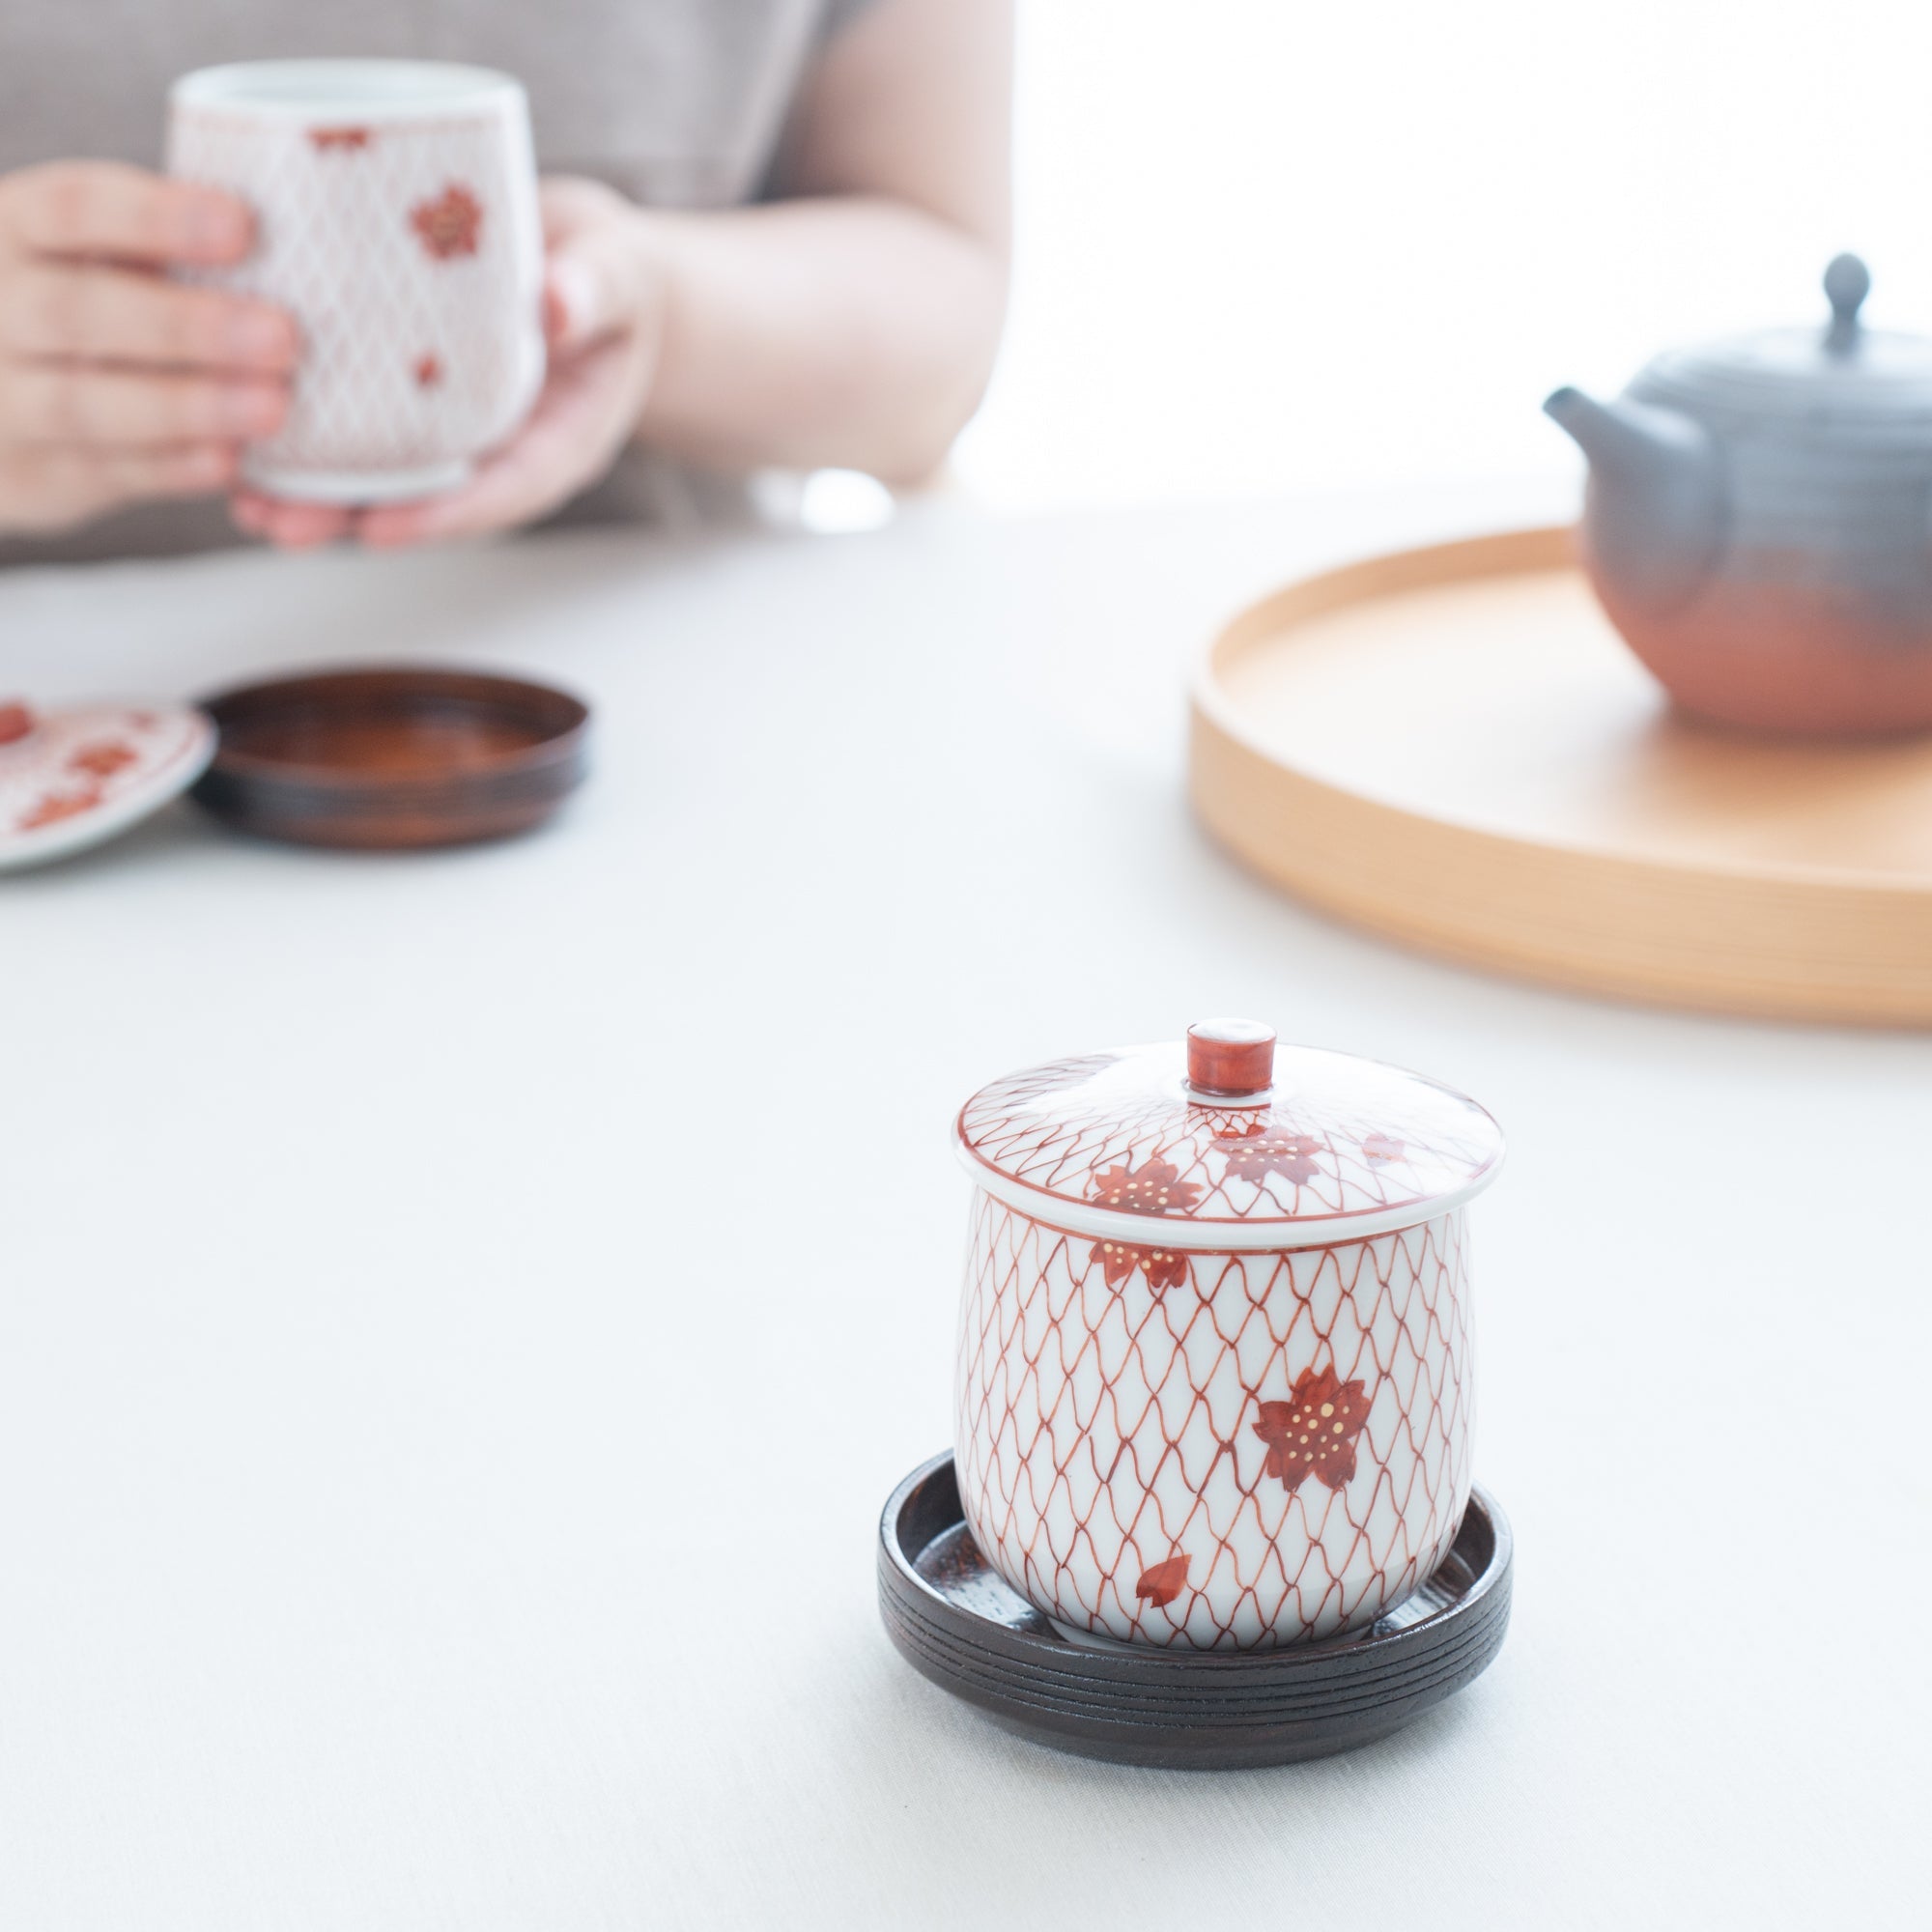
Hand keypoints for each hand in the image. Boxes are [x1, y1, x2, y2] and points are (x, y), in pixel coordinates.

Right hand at [0, 162, 294, 536]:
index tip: (244, 226)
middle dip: (185, 325)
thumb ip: (165, 252)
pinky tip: (231, 460)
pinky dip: (172, 466)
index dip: (155, 217)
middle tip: (282, 337)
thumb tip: (296, 241)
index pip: (71, 207)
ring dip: (186, 406)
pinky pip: (104, 470)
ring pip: (84, 402)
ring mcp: (5, 397)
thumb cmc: (80, 310)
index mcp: (15, 231)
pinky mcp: (35, 472)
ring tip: (272, 407)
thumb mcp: (96, 261)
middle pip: (77, 310)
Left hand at [234, 178, 665, 550]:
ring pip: (386, 477)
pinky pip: (364, 429)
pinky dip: (305, 438)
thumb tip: (556, 306)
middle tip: (281, 524)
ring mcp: (456, 432)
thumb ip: (595, 290)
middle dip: (352, 517)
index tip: (382, 527)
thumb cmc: (609, 276)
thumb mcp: (618, 273)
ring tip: (244, 503)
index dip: (444, 514)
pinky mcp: (416, 400)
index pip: (506, 489)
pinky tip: (240, 434)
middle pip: (429, 501)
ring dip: (314, 495)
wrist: (589, 267)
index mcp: (559, 440)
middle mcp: (501, 450)